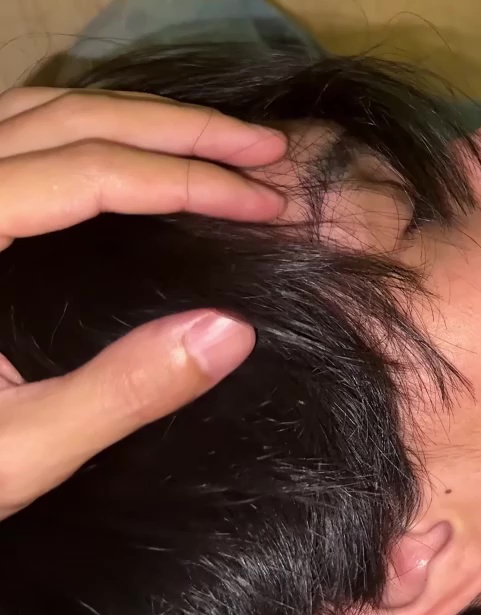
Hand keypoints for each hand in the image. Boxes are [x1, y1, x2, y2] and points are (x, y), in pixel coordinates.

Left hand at [0, 88, 288, 520]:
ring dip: (137, 117)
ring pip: (39, 111)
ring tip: (219, 141)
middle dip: (180, 127)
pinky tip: (138, 154)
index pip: (86, 172)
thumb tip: (233, 332)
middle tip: (267, 149)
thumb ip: (121, 391)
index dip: (188, 177)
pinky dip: (90, 128)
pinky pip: (17, 133)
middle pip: (68, 117)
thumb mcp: (20, 449)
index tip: (265, 201)